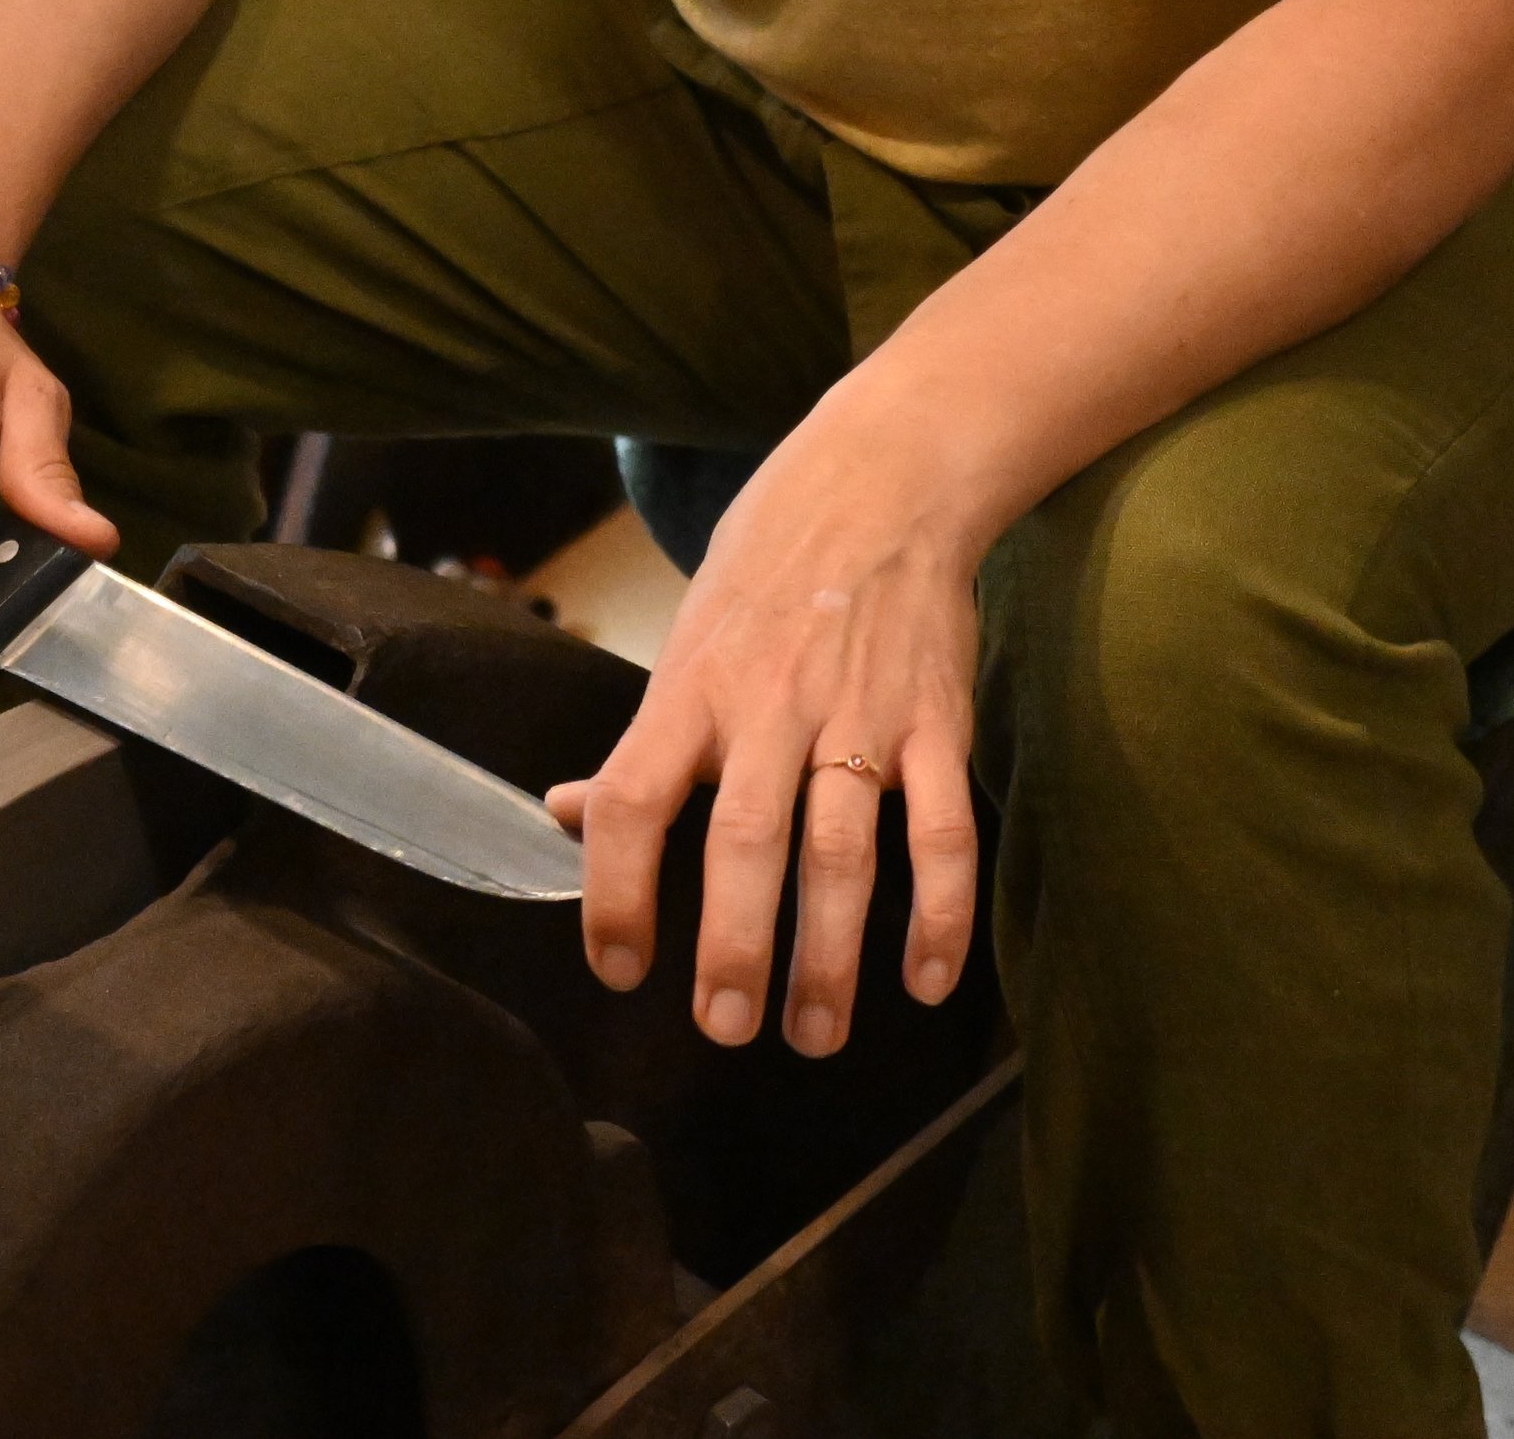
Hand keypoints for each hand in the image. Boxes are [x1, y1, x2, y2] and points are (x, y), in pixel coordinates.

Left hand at [547, 414, 982, 1055]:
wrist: (882, 480)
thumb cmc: (769, 570)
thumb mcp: (686, 640)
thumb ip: (643, 741)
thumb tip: (570, 813)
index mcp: (693, 691)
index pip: (634, 797)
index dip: (615, 887)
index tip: (617, 965)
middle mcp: (770, 706)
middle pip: (745, 838)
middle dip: (733, 943)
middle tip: (723, 1027)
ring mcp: (860, 717)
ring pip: (843, 849)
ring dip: (829, 952)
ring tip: (814, 1033)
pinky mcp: (937, 722)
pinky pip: (943, 830)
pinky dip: (941, 911)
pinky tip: (927, 981)